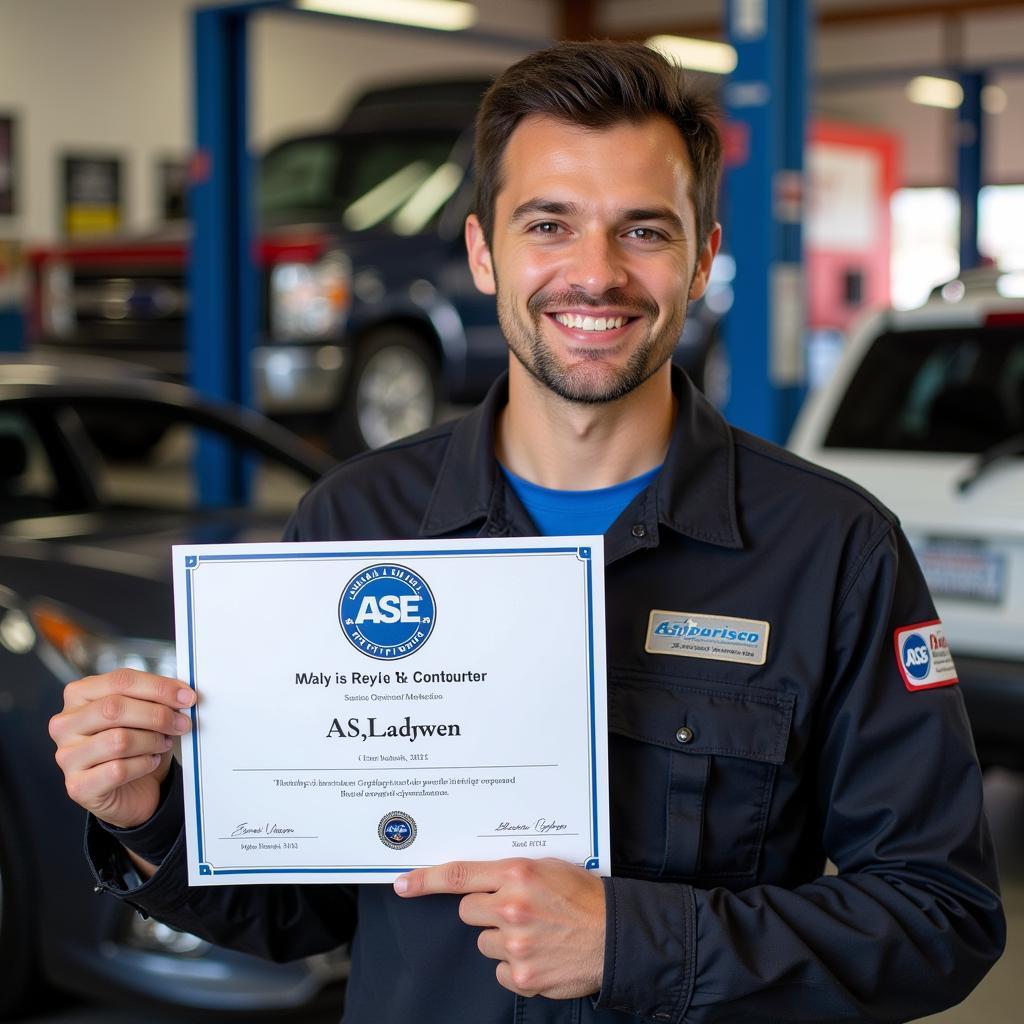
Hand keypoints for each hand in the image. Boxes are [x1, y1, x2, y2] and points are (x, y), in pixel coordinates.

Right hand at [49, 668, 194, 827]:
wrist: (131, 789)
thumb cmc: (135, 744)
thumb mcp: (143, 713)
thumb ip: (155, 698)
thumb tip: (182, 692)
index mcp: (79, 695)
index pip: (120, 680)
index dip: (158, 687)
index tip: (187, 696)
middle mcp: (65, 724)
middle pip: (115, 708)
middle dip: (158, 715)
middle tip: (182, 723)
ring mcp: (67, 756)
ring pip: (118, 740)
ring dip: (152, 741)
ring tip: (163, 743)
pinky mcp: (78, 786)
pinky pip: (118, 770)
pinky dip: (144, 764)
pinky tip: (151, 762)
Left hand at [394, 858, 604, 998]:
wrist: (616, 935)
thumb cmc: (584, 896)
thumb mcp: (547, 867)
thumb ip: (511, 872)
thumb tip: (478, 878)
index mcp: (517, 874)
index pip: (459, 875)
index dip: (425, 880)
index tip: (402, 884)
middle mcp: (511, 907)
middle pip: (468, 911)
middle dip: (484, 910)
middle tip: (513, 910)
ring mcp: (515, 945)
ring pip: (484, 942)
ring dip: (501, 938)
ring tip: (535, 933)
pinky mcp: (522, 977)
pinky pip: (499, 970)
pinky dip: (514, 965)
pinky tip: (539, 954)